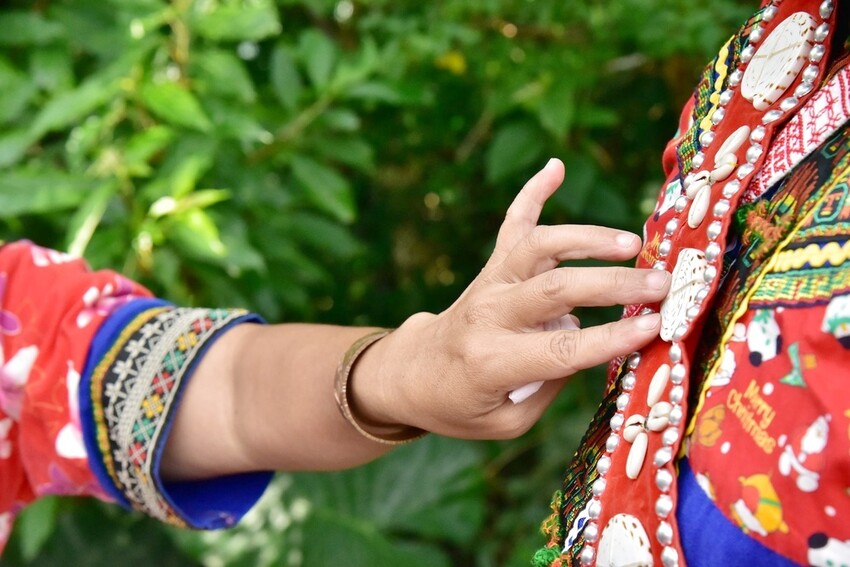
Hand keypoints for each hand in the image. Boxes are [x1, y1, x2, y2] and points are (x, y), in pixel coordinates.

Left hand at [355, 158, 669, 439]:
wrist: (412, 372)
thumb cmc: (461, 405)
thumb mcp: (505, 419)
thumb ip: (550, 384)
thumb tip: (597, 346)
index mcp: (492, 361)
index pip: (562, 349)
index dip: (612, 338)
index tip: (656, 326)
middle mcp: (490, 314)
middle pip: (555, 289)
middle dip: (613, 285)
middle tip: (661, 284)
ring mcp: (490, 284)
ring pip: (538, 247)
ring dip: (586, 239)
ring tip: (631, 243)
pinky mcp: (491, 267)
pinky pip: (513, 223)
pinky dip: (533, 192)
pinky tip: (556, 167)